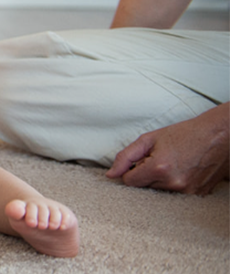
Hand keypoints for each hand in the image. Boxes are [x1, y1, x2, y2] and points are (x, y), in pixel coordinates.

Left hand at [106, 103, 228, 193]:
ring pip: (160, 191)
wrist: (218, 136)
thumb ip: (125, 157)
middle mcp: (174, 184)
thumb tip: (110, 175)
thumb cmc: (183, 134)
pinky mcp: (198, 195)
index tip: (141, 161)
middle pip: (145, 187)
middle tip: (160, 159)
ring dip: (161, 180)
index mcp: (159, 169)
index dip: (132, 169)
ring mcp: (188, 192)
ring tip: (173, 163)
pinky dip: (175, 184)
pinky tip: (183, 169)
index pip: (129, 181)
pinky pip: (176, 194)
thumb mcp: (149, 139)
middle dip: (146, 174)